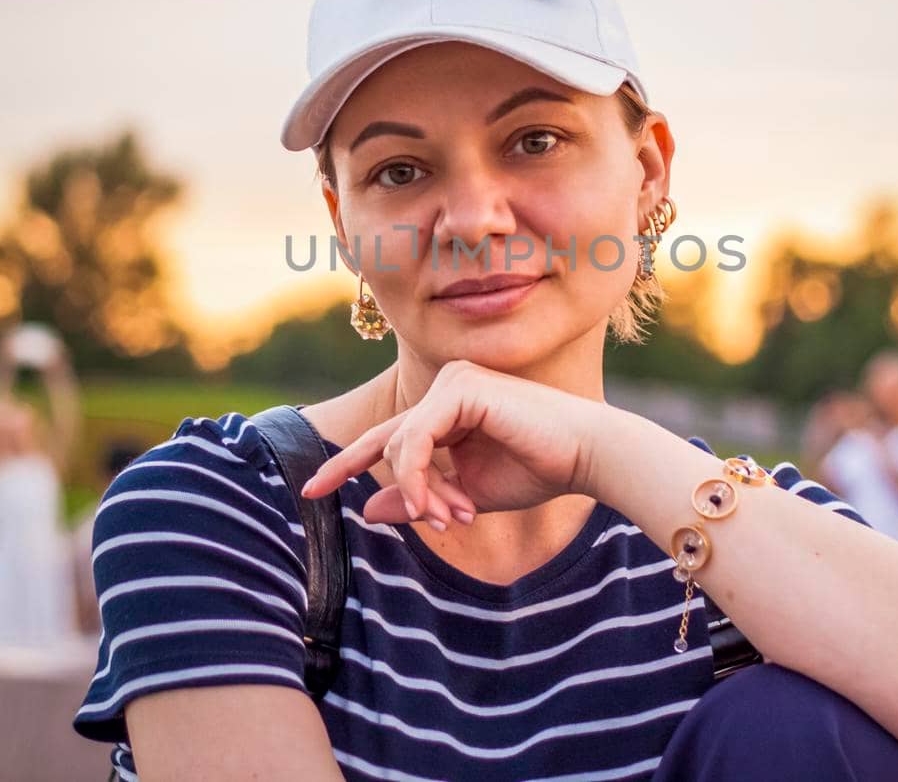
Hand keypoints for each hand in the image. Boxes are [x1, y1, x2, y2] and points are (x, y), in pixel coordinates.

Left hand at [299, 360, 612, 530]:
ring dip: (422, 490)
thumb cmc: (538, 471)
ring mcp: (453, 381)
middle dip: (397, 487)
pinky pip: (417, 437)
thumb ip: (419, 499)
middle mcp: (446, 386)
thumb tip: (368, 510)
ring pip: (402, 442)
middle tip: (408, 513)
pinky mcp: (462, 387)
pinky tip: (433, 503)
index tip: (311, 491)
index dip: (346, 463)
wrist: (587, 456)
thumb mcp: (466, 496)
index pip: (387, 436)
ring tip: (454, 517)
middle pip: (393, 443)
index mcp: (448, 407)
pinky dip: (419, 474)